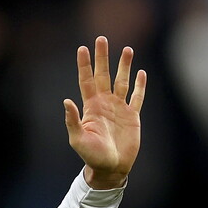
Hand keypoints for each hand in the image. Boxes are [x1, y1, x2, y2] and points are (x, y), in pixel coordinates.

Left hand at [64, 38, 145, 188]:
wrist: (111, 168)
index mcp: (91, 107)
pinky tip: (141, 72)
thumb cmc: (92, 156)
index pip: (86, 80)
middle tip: (102, 38)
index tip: (82, 48)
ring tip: (127, 49)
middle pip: (103, 75)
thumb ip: (72, 120)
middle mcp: (104, 104)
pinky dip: (139, 85)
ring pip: (122, 81)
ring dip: (124, 66)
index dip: (84, 64)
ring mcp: (119, 109)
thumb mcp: (78, 139)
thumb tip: (66, 101)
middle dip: (102, 58)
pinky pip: (137, 97)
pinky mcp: (133, 116)